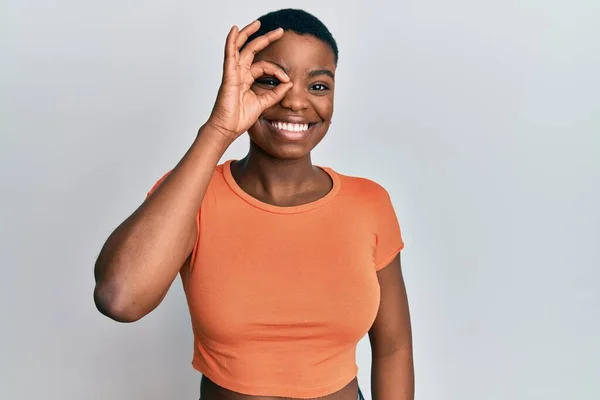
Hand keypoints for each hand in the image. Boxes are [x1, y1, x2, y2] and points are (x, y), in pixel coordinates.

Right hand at [206, 20, 292, 142]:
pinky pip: (230, 54)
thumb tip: (289, 83)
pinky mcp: (228, 75)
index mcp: (247, 80)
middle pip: (252, 50)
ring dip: (249, 34)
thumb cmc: (239, 118)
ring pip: (241, 48)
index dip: (278, 71)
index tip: (287, 80)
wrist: (227, 128)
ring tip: (258, 23)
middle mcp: (239, 73)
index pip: (264, 66)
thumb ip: (276, 93)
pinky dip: (231, 41)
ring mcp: (233, 73)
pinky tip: (235, 30)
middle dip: (266, 39)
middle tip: (279, 31)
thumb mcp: (263, 104)